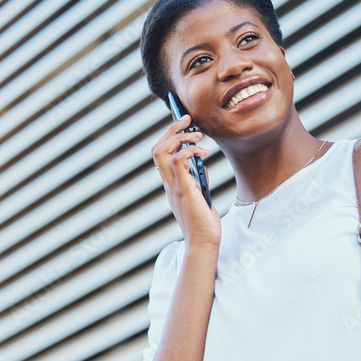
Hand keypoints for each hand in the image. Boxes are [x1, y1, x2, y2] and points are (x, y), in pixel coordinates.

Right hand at [152, 114, 220, 249]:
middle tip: (187, 119)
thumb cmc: (204, 223)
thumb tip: (202, 163)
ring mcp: (173, 186)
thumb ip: (199, 179)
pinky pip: (178, 161)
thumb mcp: (201, 195)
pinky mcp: (184, 189)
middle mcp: (168, 184)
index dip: (169, 136)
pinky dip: (189, 150)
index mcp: (170, 185)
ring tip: (198, 135)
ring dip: (179, 137)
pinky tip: (203, 153)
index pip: (161, 154)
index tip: (183, 125)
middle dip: (171, 129)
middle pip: (157, 148)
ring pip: (161, 151)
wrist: (204, 242)